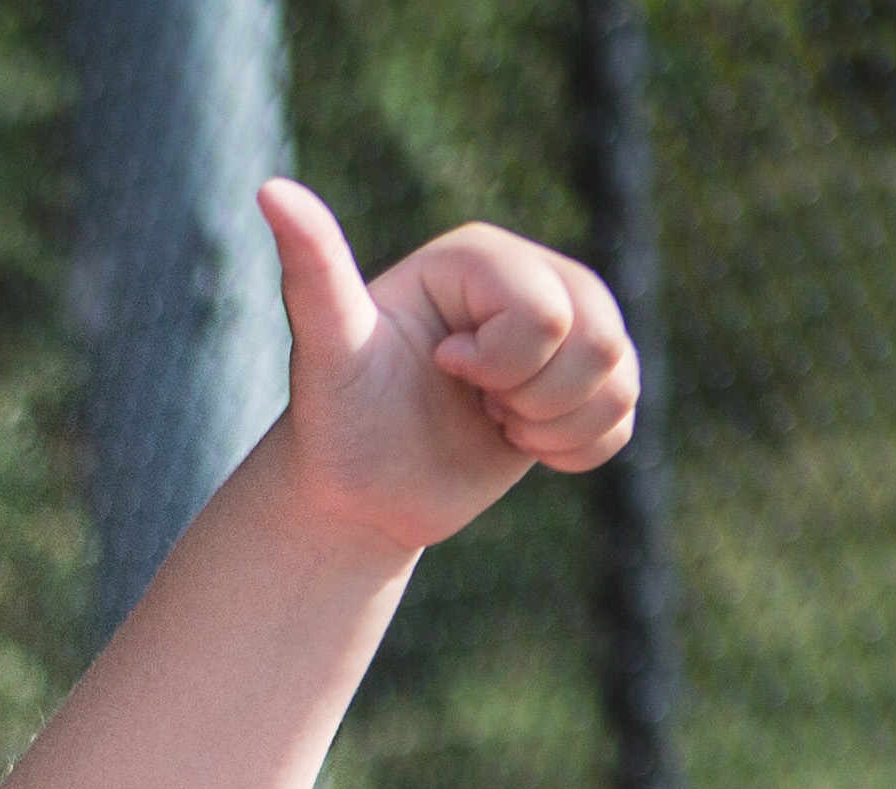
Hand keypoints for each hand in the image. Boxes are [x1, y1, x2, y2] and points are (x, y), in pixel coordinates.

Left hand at [258, 185, 636, 560]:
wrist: (359, 493)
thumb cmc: (337, 418)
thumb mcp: (326, 346)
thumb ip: (313, 269)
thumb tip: (270, 188)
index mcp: (479, 255)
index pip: (547, 310)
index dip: (501, 364)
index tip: (442, 370)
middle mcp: (530, 279)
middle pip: (598, 338)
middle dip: (535, 398)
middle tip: (475, 404)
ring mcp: (561, 334)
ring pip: (619, 376)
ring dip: (556, 426)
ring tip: (496, 423)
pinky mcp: (577, 386)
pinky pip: (625, 416)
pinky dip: (579, 449)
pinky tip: (522, 444)